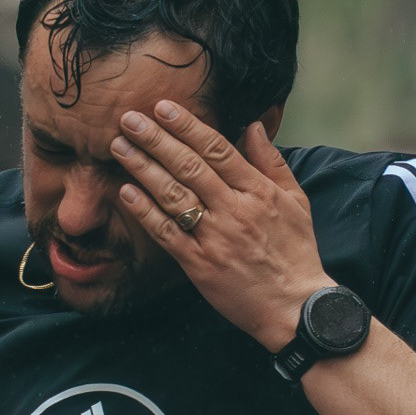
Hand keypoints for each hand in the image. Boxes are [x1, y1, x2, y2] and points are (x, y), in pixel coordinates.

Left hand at [112, 101, 328, 350]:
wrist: (294, 307)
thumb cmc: (296, 252)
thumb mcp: (296, 201)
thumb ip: (272, 161)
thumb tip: (253, 125)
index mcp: (258, 192)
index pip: (217, 149)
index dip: (188, 126)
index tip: (163, 107)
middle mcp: (234, 211)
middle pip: (189, 166)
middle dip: (155, 139)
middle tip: (128, 118)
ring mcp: (215, 238)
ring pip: (172, 195)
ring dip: (142, 168)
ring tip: (119, 146)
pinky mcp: (199, 265)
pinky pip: (166, 233)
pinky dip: (145, 211)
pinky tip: (126, 191)